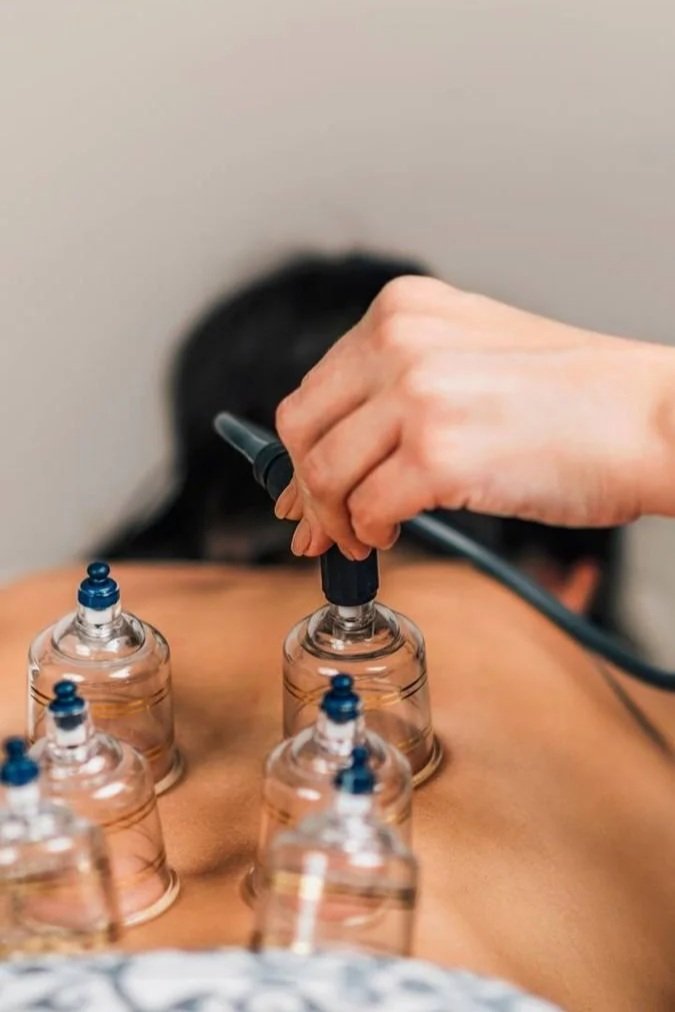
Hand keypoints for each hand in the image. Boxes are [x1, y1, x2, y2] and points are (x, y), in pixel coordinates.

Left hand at [274, 276, 674, 558]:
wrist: (651, 418)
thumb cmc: (576, 397)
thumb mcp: (472, 355)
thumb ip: (399, 387)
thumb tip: (340, 448)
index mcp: (402, 310)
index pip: (315, 387)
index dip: (301, 448)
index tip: (300, 486)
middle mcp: (399, 342)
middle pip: (303, 431)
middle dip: (305, 489)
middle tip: (319, 526)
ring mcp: (417, 396)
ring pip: (324, 475)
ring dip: (335, 520)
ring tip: (360, 538)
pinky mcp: (438, 454)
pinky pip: (366, 509)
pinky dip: (368, 534)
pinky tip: (388, 536)